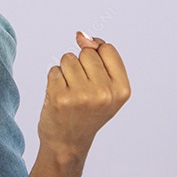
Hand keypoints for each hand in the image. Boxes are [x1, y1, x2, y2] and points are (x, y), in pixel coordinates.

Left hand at [36, 32, 130, 160]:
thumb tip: (81, 35)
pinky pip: (54, 70)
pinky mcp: (59, 97)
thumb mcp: (106, 87)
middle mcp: (104, 93)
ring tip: (70, 91)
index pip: (107, 49)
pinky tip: (59, 97)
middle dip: (80, 64)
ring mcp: (82, 95)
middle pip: (87, 52)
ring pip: (68, 58)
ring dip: (65, 71)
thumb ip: (100, 57)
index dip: (96, 54)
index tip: (93, 73)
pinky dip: (54, 80)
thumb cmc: (88, 110)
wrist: (68, 142)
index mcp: (122, 90)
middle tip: (81, 88)